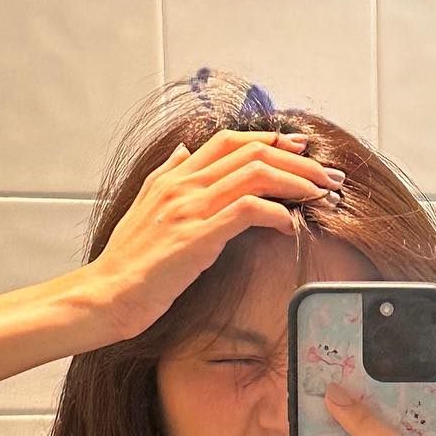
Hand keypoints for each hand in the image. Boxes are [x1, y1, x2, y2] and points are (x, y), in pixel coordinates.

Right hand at [83, 128, 343, 342]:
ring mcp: (189, 207)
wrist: (105, 295)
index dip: (271, 140)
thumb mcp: (144, 208)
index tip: (301, 149)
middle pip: (252, 151)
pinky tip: (292, 225)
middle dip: (298, 160)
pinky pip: (247, 210)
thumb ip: (167, 176)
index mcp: (174, 176)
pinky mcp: (197, 236)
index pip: (230, 141)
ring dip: (297, 181)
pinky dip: (277, 212)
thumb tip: (183, 151)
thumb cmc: (127, 263)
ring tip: (323, 196)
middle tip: (329, 175)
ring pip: (256, 173)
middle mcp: (183, 183)